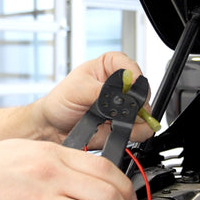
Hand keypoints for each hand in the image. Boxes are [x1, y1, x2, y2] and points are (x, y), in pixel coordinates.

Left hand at [37, 52, 156, 147]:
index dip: (134, 77)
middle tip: (118, 109)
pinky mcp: (126, 125)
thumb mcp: (78, 89)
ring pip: (145, 113)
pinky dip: (132, 133)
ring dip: (133, 120)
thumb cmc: (61, 102)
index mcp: (110, 66)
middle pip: (143, 92)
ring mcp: (125, 107)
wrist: (53, 128)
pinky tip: (115, 129)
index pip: (131, 67)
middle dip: (134, 103)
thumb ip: (102, 92)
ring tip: (111, 121)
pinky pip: (141, 130)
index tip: (130, 87)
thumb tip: (120, 96)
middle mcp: (121, 85)